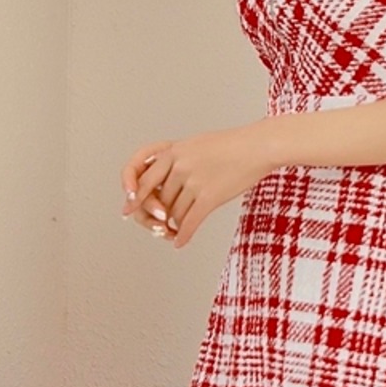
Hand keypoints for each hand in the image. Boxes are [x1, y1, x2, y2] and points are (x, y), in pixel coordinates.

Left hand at [120, 123, 272, 249]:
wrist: (257, 146)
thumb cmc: (230, 146)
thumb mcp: (195, 145)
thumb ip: (175, 160)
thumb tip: (160, 186)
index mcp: (173, 151)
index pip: (143, 178)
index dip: (134, 197)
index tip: (128, 209)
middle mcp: (180, 165)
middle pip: (158, 199)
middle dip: (155, 216)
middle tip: (156, 227)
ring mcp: (194, 181)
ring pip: (173, 213)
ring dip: (174, 225)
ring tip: (177, 230)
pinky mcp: (210, 196)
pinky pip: (189, 223)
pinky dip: (183, 236)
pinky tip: (180, 242)